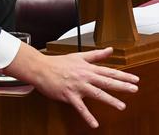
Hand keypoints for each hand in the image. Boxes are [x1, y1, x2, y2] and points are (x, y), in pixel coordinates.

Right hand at [3, 44, 138, 127]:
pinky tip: (94, 123)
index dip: (123, 75)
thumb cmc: (57, 63)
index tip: (135, 79)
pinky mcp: (69, 95)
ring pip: (96, 93)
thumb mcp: (78, 56)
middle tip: (134, 89)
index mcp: (87, 68)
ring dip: (109, 100)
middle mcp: (84, 77)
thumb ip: (96, 55)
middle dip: (121, 86)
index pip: (108, 71)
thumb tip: (109, 50)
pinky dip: (87, 116)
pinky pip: (80, 107)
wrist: (40, 68)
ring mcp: (77, 86)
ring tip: (121, 106)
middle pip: (106, 81)